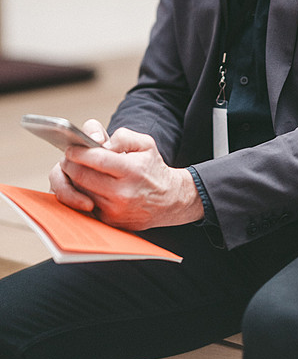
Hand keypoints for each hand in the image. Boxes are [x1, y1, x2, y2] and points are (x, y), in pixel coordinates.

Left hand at [50, 122, 203, 228]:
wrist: (168, 200)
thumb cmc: (152, 168)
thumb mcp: (145, 143)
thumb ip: (121, 136)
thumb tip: (98, 143)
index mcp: (132, 170)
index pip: (97, 159)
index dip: (79, 152)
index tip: (71, 148)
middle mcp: (122, 193)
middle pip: (82, 177)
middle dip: (70, 165)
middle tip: (68, 158)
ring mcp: (114, 210)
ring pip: (79, 192)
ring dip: (72, 180)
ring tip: (76, 170)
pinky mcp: (108, 221)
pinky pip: (84, 206)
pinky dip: (79, 194)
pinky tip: (84, 185)